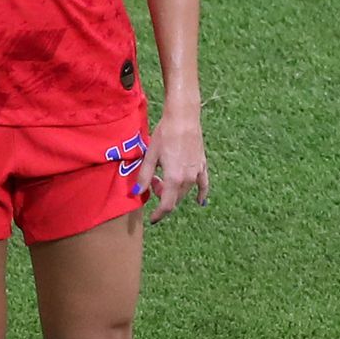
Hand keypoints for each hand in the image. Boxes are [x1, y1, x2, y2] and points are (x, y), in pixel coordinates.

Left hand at [134, 107, 209, 223]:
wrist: (183, 118)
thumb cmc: (164, 135)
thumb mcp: (150, 156)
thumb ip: (144, 177)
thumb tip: (136, 192)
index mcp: (174, 178)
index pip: (167, 205)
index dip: (159, 214)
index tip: (152, 219)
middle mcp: (187, 179)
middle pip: (174, 198)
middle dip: (162, 196)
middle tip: (152, 181)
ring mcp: (197, 172)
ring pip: (185, 191)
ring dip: (173, 190)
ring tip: (162, 176)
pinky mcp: (202, 165)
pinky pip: (203, 184)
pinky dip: (200, 194)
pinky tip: (200, 201)